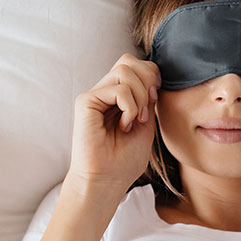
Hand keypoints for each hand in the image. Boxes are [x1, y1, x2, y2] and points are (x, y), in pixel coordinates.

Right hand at [67, 53, 158, 197]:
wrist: (108, 180)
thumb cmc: (125, 159)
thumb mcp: (146, 122)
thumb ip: (148, 97)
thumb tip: (152, 75)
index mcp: (118, 95)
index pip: (137, 64)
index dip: (152, 76)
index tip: (154, 101)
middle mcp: (104, 91)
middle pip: (129, 60)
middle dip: (147, 81)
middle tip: (146, 110)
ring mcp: (94, 95)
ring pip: (124, 71)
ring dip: (139, 96)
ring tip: (136, 120)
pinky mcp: (85, 102)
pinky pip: (118, 89)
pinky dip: (129, 107)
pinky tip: (125, 125)